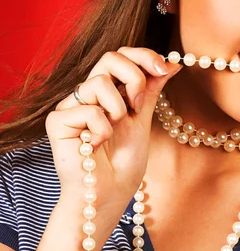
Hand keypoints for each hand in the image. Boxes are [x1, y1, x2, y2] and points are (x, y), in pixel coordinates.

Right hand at [45, 47, 181, 224]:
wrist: (109, 194)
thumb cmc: (124, 163)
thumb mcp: (143, 120)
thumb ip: (151, 91)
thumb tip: (171, 63)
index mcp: (109, 92)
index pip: (122, 56)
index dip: (143, 56)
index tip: (165, 68)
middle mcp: (88, 95)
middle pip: (110, 58)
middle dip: (134, 77)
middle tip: (139, 105)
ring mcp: (71, 106)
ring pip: (99, 82)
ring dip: (118, 110)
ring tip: (114, 131)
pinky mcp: (57, 121)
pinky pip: (87, 109)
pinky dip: (101, 129)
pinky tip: (95, 145)